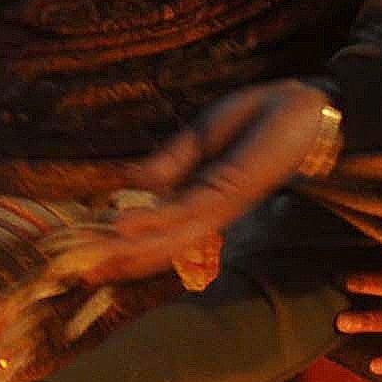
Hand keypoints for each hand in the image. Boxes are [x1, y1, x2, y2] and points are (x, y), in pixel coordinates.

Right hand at [51, 81, 333, 285]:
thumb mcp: (203, 137)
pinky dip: (151, 222)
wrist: (311, 108)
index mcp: (199, 200)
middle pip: (153, 245)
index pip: (150, 231)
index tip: (78, 256)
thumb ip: (168, 164)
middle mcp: (207, 212)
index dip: (113, 243)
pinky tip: (122, 226)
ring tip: (87, 258)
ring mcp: (218, 206)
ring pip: (163, 238)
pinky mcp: (229, 191)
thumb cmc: (264, 118)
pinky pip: (182, 212)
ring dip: (122, 249)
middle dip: (111, 258)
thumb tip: (129, 186)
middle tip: (69, 273)